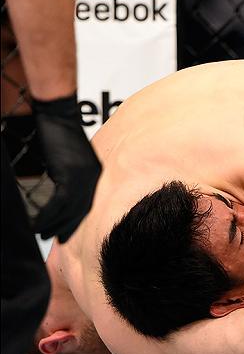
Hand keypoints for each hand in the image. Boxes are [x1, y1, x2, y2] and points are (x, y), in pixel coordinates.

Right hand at [31, 93, 101, 241]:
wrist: (59, 116)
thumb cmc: (62, 133)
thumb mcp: (73, 158)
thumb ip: (72, 174)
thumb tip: (62, 188)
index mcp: (95, 174)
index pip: (87, 204)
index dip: (76, 220)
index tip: (66, 231)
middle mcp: (92, 178)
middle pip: (80, 211)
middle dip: (67, 226)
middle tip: (54, 237)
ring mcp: (83, 178)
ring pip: (70, 210)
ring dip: (55, 224)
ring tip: (43, 234)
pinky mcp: (69, 175)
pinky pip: (60, 202)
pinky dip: (48, 214)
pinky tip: (39, 223)